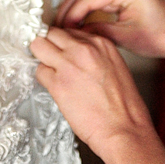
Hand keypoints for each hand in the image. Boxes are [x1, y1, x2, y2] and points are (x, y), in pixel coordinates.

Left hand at [31, 26, 153, 154]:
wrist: (126, 132)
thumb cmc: (125, 108)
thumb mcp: (116, 67)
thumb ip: (96, 55)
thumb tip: (76, 54)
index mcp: (101, 43)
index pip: (70, 31)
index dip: (64, 43)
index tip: (62, 51)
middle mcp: (84, 48)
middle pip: (51, 33)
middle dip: (49, 45)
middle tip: (50, 58)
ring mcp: (69, 64)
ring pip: (39, 46)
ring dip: (42, 59)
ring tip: (50, 72)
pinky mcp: (58, 84)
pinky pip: (39, 71)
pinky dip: (44, 79)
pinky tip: (55, 89)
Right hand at [54, 0, 164, 59]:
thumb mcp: (129, 39)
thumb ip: (98, 33)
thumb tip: (74, 35)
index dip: (71, 15)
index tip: (60, 31)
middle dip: (68, 8)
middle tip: (56, 28)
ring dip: (75, 5)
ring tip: (64, 25)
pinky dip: (86, 3)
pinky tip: (78, 18)